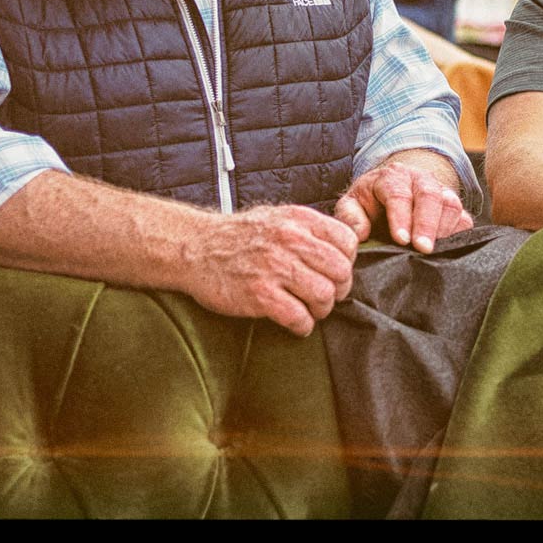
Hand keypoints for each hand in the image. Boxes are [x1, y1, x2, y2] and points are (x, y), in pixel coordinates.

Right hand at [184, 204, 357, 336]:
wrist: (195, 248)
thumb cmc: (240, 236)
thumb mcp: (278, 217)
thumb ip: (310, 229)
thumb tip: (345, 247)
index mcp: (298, 219)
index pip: (347, 241)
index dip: (346, 261)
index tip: (334, 272)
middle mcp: (289, 240)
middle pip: (341, 271)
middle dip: (339, 290)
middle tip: (326, 296)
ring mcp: (274, 267)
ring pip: (324, 296)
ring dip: (322, 310)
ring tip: (310, 310)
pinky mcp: (259, 295)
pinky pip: (299, 317)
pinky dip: (303, 326)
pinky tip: (295, 323)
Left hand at [335, 161, 472, 253]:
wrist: (394, 190)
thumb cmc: (371, 201)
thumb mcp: (352, 204)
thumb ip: (350, 216)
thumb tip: (360, 234)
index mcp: (392, 176)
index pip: (398, 193)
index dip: (401, 217)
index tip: (401, 239)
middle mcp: (420, 179)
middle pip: (429, 195)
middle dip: (426, 223)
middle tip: (422, 248)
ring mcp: (441, 191)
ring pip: (450, 204)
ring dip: (443, 229)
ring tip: (433, 252)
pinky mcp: (454, 208)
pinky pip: (464, 219)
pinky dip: (458, 234)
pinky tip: (446, 249)